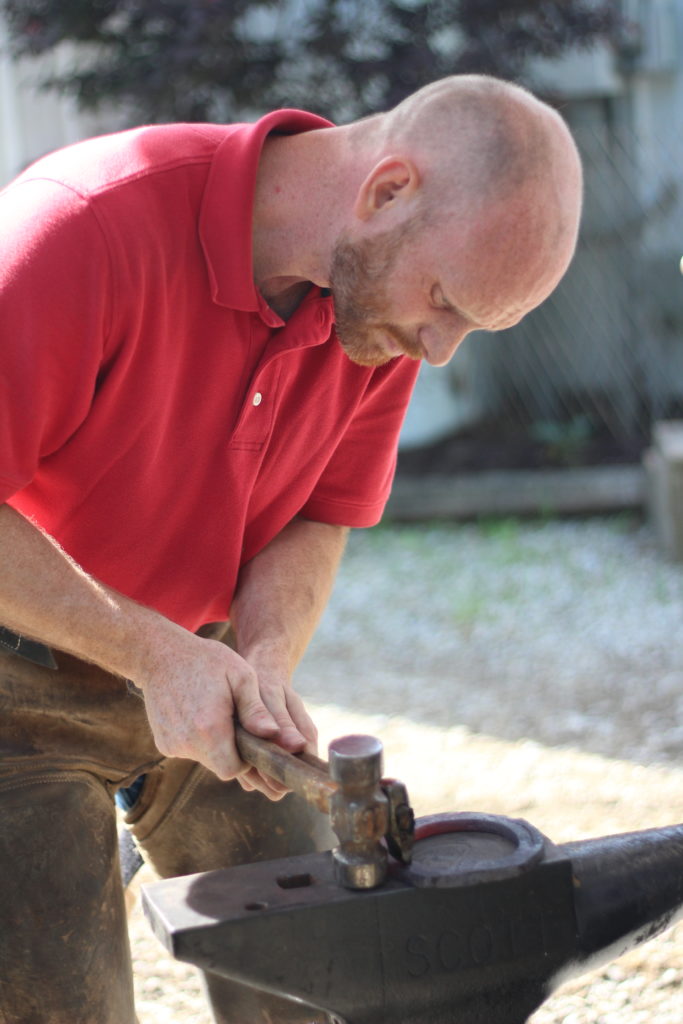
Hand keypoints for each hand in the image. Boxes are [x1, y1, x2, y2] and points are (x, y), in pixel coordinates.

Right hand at [136, 630, 315, 799]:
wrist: (160, 655)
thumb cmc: (207, 661)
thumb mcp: (240, 676)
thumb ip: (256, 709)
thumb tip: (273, 734)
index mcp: (210, 729)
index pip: (234, 770)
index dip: (245, 759)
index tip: (248, 737)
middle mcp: (187, 743)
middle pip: (219, 766)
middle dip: (231, 751)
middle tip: (233, 721)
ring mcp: (172, 745)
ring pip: (204, 759)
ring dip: (214, 744)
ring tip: (214, 712)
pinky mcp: (163, 744)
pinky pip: (188, 751)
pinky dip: (197, 740)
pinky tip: (197, 714)